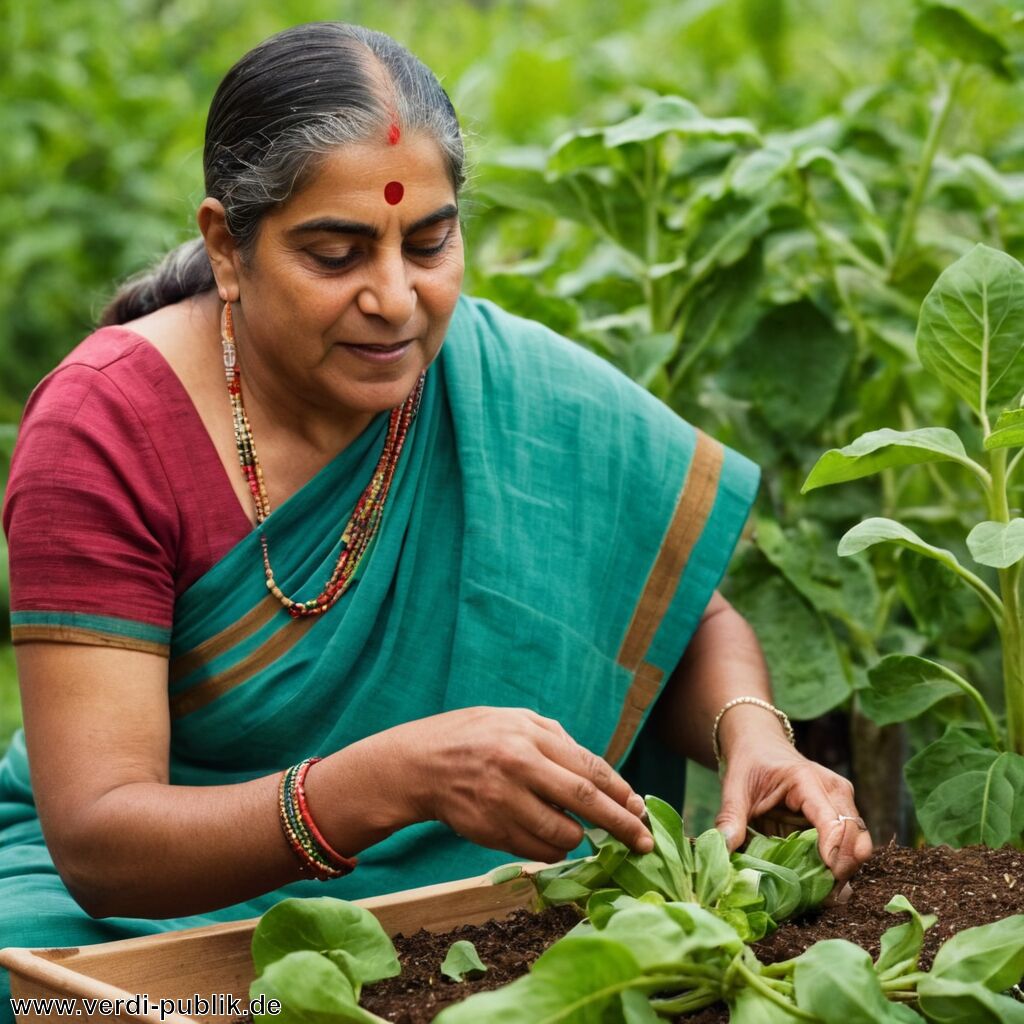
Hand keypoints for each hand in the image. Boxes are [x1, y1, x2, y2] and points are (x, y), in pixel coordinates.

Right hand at [392, 706, 653, 863]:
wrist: (418, 764)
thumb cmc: (473, 737)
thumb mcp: (512, 720)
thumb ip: (555, 738)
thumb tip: (598, 772)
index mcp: (529, 735)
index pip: (589, 767)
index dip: (620, 792)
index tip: (640, 809)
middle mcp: (519, 767)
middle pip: (585, 801)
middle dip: (621, 824)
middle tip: (644, 842)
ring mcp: (504, 801)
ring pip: (562, 833)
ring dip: (578, 837)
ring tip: (576, 831)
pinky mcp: (490, 830)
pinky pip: (536, 851)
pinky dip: (551, 849)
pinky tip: (547, 836)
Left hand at [714, 735, 872, 882]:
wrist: (761, 745)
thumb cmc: (750, 763)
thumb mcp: (734, 787)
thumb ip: (730, 817)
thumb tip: (722, 848)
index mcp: (807, 780)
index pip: (834, 823)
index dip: (833, 854)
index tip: (825, 881)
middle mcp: (834, 791)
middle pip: (857, 838)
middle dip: (844, 870)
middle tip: (823, 896)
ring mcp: (841, 803)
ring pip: (859, 846)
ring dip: (844, 872)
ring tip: (823, 897)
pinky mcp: (840, 815)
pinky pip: (849, 846)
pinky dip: (839, 867)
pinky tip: (822, 885)